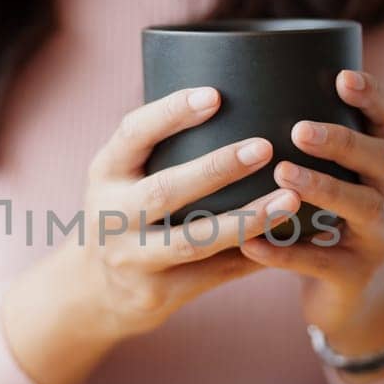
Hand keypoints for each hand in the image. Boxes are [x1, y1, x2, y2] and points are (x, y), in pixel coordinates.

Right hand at [2, 86, 299, 383]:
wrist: (93, 290)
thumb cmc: (125, 211)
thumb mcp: (123, 174)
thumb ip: (162, 144)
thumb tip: (239, 89)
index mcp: (104, 172)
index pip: (132, 134)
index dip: (171, 114)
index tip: (215, 95)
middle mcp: (111, 215)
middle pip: (164, 192)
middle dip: (216, 169)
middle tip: (265, 147)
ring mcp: (133, 259)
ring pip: (195, 241)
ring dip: (246, 220)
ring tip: (291, 199)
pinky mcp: (158, 294)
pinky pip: (215, 275)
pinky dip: (255, 255)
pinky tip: (290, 237)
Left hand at [239, 70, 383, 360]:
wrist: (348, 300)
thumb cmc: (322, 222)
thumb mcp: (328, 179)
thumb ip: (304, 145)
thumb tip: (242, 85)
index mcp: (381, 164)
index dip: (373, 96)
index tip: (342, 76)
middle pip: (382, 159)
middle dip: (343, 141)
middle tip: (300, 129)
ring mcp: (377, 238)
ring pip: (361, 208)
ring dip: (322, 188)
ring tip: (282, 174)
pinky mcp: (354, 276)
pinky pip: (321, 263)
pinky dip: (285, 253)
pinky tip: (251, 242)